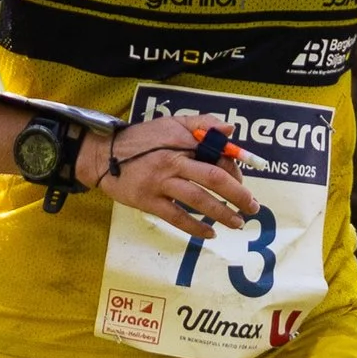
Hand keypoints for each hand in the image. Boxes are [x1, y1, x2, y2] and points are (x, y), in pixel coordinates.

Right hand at [77, 111, 260, 239]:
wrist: (103, 155)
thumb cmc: (141, 139)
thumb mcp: (171, 124)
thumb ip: (202, 123)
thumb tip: (231, 130)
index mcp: (182, 143)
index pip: (217, 156)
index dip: (234, 171)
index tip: (242, 182)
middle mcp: (173, 163)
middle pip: (213, 179)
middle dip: (238, 194)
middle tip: (253, 207)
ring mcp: (160, 184)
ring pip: (198, 200)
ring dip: (222, 213)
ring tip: (237, 222)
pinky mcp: (148, 201)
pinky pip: (177, 217)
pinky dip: (195, 227)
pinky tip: (210, 233)